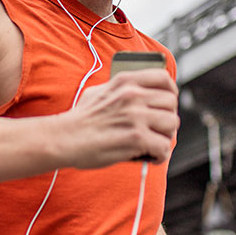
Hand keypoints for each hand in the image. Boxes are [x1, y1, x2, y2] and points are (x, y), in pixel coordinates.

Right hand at [61, 68, 179, 168]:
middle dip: (167, 118)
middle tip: (157, 130)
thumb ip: (121, 88)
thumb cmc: (80, 119)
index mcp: (125, 81)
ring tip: (152, 144)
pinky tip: (149, 156)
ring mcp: (135, 116)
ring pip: (171, 125)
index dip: (170, 92)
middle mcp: (133, 95)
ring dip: (164, 137)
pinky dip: (159, 155)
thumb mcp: (99, 92)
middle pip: (171, 104)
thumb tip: (141, 91)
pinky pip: (164, 147)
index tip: (166, 104)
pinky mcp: (136, 138)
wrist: (64, 138)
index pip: (164, 78)